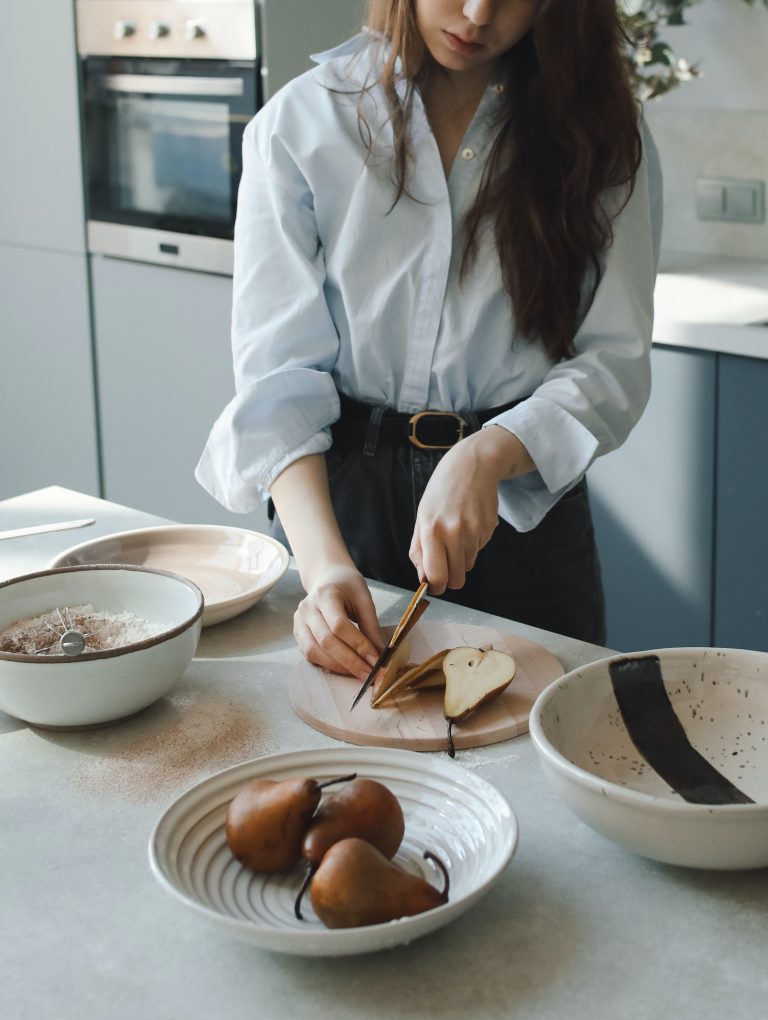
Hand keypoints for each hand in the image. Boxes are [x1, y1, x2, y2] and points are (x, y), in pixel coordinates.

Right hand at [293, 564, 383, 679]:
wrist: (327, 578)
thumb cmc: (348, 587)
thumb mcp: (364, 598)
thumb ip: (371, 625)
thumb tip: (381, 654)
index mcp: (325, 595)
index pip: (339, 625)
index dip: (358, 645)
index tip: (376, 660)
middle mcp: (307, 609)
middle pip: (326, 641)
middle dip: (350, 662)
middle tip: (370, 674)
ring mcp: (299, 622)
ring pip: (314, 651)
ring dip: (338, 667)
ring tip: (359, 674)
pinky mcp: (297, 633)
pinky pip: (309, 655)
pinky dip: (327, 665)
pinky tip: (344, 669)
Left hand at [410, 426, 532, 593]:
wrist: (472, 466)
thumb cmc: (442, 493)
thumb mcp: (422, 518)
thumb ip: (419, 551)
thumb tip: (424, 579)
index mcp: (432, 530)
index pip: (437, 576)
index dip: (436, 587)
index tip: (434, 586)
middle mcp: (454, 532)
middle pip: (457, 579)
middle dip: (451, 579)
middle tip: (446, 567)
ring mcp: (474, 530)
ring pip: (468, 565)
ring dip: (462, 558)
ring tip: (456, 535)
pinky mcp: (489, 528)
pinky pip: (479, 550)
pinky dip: (473, 544)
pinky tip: (468, 523)